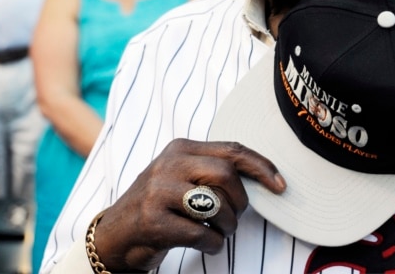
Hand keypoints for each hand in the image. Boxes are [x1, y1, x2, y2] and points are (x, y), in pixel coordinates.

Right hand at [88, 139, 284, 271]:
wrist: (114, 235)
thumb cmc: (158, 206)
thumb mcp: (180, 176)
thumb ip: (211, 169)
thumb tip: (263, 175)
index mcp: (180, 149)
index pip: (231, 150)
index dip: (261, 167)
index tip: (280, 186)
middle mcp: (168, 165)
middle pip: (226, 175)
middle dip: (240, 201)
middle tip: (234, 217)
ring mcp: (158, 192)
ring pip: (216, 205)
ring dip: (227, 226)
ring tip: (219, 232)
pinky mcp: (153, 221)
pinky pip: (202, 233)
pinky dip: (213, 244)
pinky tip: (207, 245)